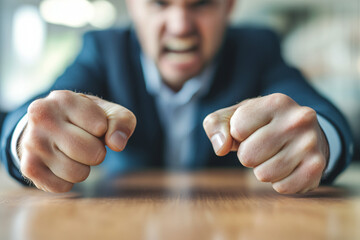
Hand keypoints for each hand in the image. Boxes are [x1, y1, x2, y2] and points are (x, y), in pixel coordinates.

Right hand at [19, 90, 136, 192]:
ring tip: (73, 153)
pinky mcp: (28, 167)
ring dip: (84, 168)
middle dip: (97, 152)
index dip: (103, 131)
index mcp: (63, 99)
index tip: (93, 125)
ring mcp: (31, 143)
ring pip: (78, 174)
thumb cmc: (85, 118)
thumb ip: (121, 122)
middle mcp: (41, 118)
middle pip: (92, 153)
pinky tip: (61, 163)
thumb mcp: (108, 112)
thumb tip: (117, 144)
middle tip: (86, 143)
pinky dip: (68, 181)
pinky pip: (63, 187)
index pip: (101, 127)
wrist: (47, 125)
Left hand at [203, 93, 328, 193]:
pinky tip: (287, 167)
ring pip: (264, 174)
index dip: (237, 135)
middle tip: (262, 146)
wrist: (303, 132)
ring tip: (274, 155)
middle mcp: (298, 119)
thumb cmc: (260, 124)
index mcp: (276, 102)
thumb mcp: (235, 116)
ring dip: (262, 169)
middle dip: (248, 155)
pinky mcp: (317, 166)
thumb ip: (216, 125)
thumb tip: (221, 147)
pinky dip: (279, 182)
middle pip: (248, 155)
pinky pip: (282, 187)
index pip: (237, 130)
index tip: (250, 130)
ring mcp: (311, 143)